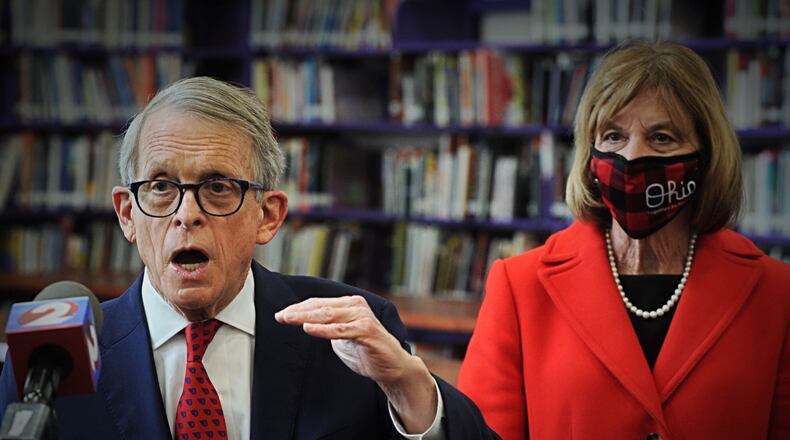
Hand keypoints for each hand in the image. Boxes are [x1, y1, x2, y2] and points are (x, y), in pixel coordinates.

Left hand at [275, 295, 437, 433]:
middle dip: (298, 311)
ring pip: (328, 315)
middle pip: (320, 307)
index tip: (281, 314)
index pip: (318, 303)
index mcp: (349, 304)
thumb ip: (328, 327)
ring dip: (305, 317)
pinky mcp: (367, 331)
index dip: (298, 308)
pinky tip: (308, 329)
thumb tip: (303, 322)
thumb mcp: (342, 336)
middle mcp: (356, 306)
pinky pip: (340, 330)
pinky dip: (323, 329)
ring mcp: (362, 317)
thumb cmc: (366, 352)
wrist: (392, 367)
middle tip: (280, 316)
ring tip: (288, 319)